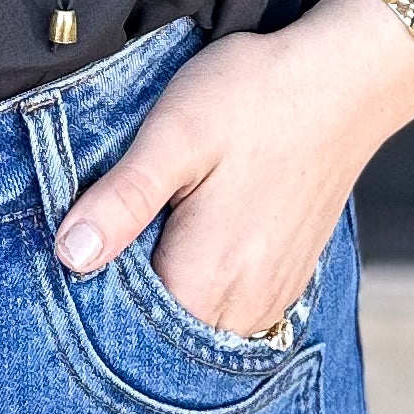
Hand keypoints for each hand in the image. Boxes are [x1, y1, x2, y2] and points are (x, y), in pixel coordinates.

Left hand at [51, 5, 413, 339]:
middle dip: (125, 299)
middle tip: (108, 233)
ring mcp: (271, 297)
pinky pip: (229, 310)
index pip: (123, 328)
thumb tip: (70, 254)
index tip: (77, 251)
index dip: (89, 295)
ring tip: (150, 232)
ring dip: (165, 293)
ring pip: (195, 322)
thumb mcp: (175, 135)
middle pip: (160, 333)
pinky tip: (190, 238)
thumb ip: (123, 200)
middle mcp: (243, 307)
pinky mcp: (287, 280)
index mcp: (206, 280)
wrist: (343, 81)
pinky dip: (201, 287)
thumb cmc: (256, 98)